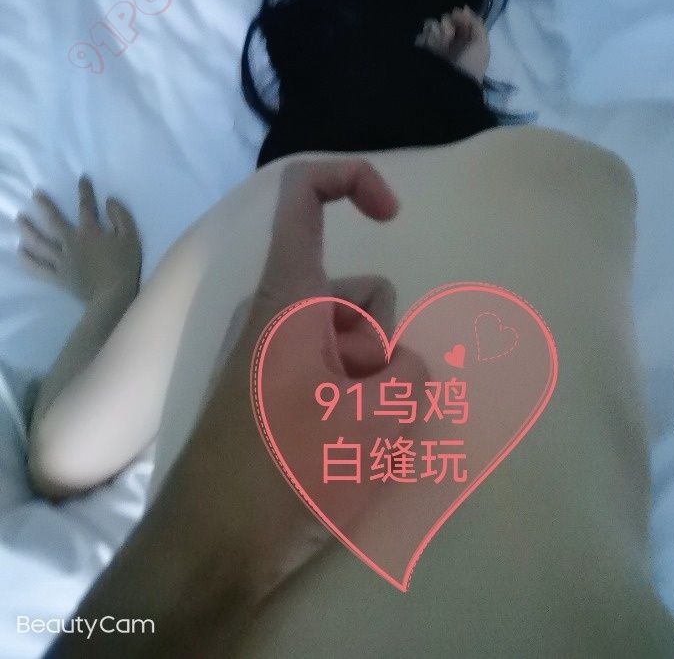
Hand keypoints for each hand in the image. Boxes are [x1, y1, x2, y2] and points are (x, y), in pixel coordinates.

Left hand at [16, 176, 141, 302]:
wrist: (112, 296)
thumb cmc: (123, 265)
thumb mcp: (130, 237)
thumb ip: (120, 216)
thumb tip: (109, 200)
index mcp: (89, 231)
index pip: (86, 206)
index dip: (85, 191)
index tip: (82, 178)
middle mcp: (71, 242)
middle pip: (53, 221)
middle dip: (45, 206)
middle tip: (36, 195)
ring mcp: (62, 260)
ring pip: (40, 243)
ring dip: (28, 230)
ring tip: (20, 219)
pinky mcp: (58, 276)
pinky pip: (39, 268)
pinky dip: (28, 260)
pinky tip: (20, 252)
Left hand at [184, 159, 424, 606]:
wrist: (208, 547)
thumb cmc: (286, 472)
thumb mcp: (374, 422)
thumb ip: (412, 376)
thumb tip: (408, 368)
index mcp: (290, 296)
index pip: (304, 196)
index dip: (353, 179)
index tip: (394, 212)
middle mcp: (276, 312)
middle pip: (358, 292)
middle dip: (381, 342)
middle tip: (364, 406)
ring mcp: (269, 353)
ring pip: (350, 340)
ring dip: (370, 380)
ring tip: (355, 439)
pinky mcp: (268, 390)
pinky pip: (328, 371)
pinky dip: (349, 398)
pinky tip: (344, 452)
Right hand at [416, 4, 489, 82]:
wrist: (452, 82)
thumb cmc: (471, 63)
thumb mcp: (481, 43)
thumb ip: (476, 24)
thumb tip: (464, 8)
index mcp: (464, 39)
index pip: (460, 20)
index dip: (460, 16)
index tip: (458, 15)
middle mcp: (449, 41)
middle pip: (445, 20)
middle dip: (448, 24)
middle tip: (450, 34)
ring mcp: (434, 45)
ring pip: (433, 25)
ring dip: (439, 31)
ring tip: (442, 43)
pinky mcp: (422, 50)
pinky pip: (422, 34)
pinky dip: (428, 36)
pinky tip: (433, 44)